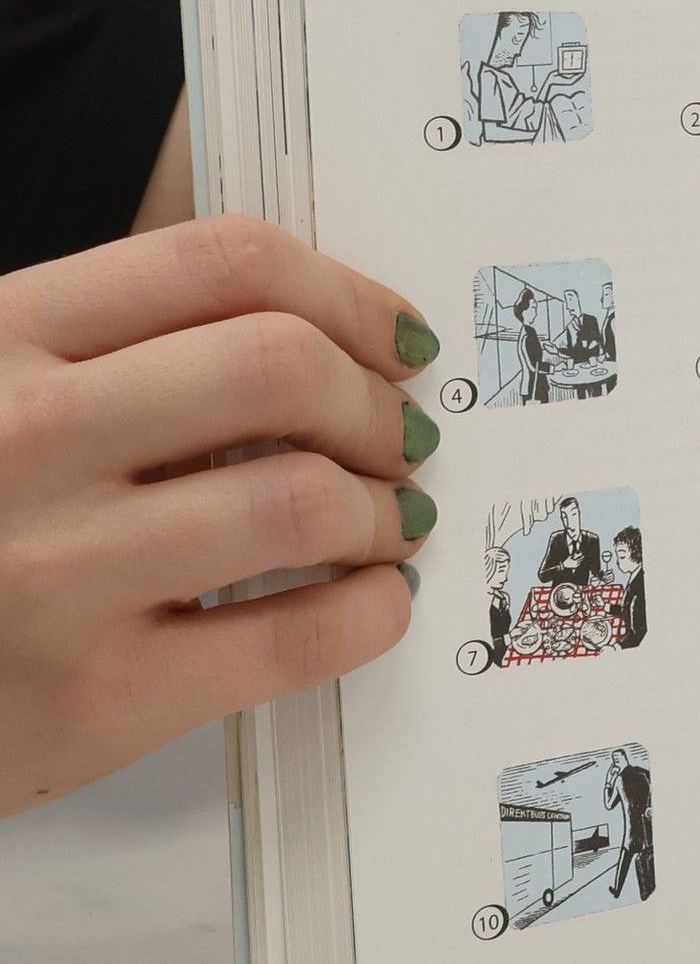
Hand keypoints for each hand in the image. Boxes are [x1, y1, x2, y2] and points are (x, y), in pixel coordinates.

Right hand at [0, 216, 441, 815]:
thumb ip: (107, 347)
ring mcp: (56, 573)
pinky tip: (372, 601)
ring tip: (386, 521)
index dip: (346, 294)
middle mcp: (24, 439)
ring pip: (306, 499)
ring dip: (384, 509)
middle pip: (283, 369)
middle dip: (375, 402)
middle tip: (398, 435)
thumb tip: (313, 334)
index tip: (395, 335)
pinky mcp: (95, 700)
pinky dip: (370, 611)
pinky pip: (295, 636)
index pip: (223, 263)